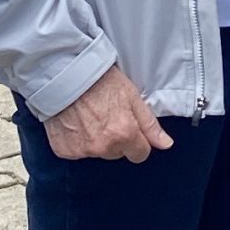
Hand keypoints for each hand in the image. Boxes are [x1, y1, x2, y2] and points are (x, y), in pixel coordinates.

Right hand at [44, 64, 173, 162]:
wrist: (66, 74)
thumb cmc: (100, 80)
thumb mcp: (132, 97)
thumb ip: (149, 125)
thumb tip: (165, 144)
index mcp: (123, 134)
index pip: (140, 154)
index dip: (137, 141)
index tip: (129, 128)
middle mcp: (103, 146)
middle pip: (117, 153)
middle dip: (116, 139)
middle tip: (106, 116)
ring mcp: (82, 150)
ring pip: (97, 153)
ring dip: (96, 140)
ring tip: (89, 117)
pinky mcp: (64, 150)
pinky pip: (77, 152)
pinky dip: (77, 141)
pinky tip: (75, 123)